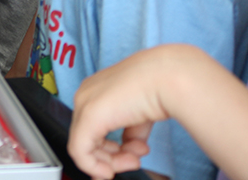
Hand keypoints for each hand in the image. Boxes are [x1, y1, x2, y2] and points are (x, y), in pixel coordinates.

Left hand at [68, 46, 194, 178]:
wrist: (167, 77)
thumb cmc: (159, 87)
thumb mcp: (141, 115)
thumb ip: (132, 132)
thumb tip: (132, 150)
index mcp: (97, 90)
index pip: (94, 127)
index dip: (109, 149)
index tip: (129, 158)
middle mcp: (86, 95)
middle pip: (89, 138)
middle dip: (112, 157)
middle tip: (134, 162)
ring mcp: (85, 105)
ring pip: (83, 147)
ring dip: (111, 162)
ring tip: (135, 160)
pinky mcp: (89, 117)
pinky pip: (80, 151)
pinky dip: (94, 167)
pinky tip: (112, 171)